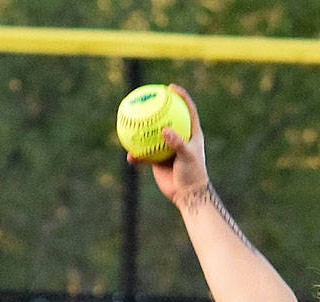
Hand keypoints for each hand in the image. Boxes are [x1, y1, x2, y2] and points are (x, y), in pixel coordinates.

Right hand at [130, 84, 208, 203]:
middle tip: (148, 95)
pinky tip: (127, 152)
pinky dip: (136, 153)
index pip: (188, 110)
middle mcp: (180, 139)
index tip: (171, 88)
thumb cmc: (192, 175)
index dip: (181, 97)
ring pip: (152, 134)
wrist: (188, 195)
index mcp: (191, 135)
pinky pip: (143, 153)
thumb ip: (177, 143)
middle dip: (158, 106)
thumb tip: (164, 130)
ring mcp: (167, 149)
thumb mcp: (187, 157)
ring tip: (130, 118)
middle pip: (168, 117)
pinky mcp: (158, 160)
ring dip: (142, 127)